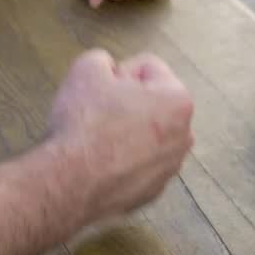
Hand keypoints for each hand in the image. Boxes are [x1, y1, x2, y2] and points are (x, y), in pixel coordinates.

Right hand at [47, 50, 193, 218]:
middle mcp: (184, 136)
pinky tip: (99, 164)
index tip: (100, 89)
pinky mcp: (151, 193)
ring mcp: (169, 169)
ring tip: (96, 140)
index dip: (117, 73)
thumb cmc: (85, 121)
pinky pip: (137, 166)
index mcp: (178, 101)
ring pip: (145, 137)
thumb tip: (109, 72)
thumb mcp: (87, 68)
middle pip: (151, 104)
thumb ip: (104, 60)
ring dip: (126, 132)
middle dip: (127, 103)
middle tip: (97, 112)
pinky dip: (122, 162)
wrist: (70, 183)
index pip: (148, 68)